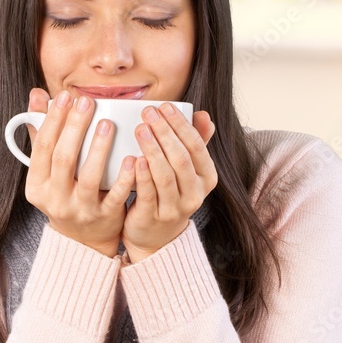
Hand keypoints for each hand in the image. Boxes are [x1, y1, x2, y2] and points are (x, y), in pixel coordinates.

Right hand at [23, 87, 136, 257]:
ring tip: (108, 123)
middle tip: (87, 101)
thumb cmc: (65, 193)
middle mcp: (54, 199)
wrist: (82, 240)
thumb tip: (36, 96)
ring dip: (98, 148)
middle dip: (75, 127)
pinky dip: (124, 176)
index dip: (53, 120)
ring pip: (88, 176)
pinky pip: (114, 195)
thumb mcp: (47, 170)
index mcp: (37, 185)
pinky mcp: (103, 218)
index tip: (65, 96)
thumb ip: (41, 134)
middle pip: (62, 158)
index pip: (42, 147)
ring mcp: (79, 210)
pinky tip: (133, 156)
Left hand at [122, 103, 217, 262]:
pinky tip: (134, 158)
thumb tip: (204, 115)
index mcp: (206, 178)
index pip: (197, 147)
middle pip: (181, 159)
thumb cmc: (169, 193)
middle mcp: (195, 194)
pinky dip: (142, 175)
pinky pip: (148, 194)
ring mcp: (174, 208)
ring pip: (165, 176)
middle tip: (148, 112)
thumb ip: (194, 144)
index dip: (181, 125)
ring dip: (153, 150)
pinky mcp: (153, 217)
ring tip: (140, 129)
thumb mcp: (185, 171)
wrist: (155, 236)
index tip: (164, 106)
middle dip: (165, 132)